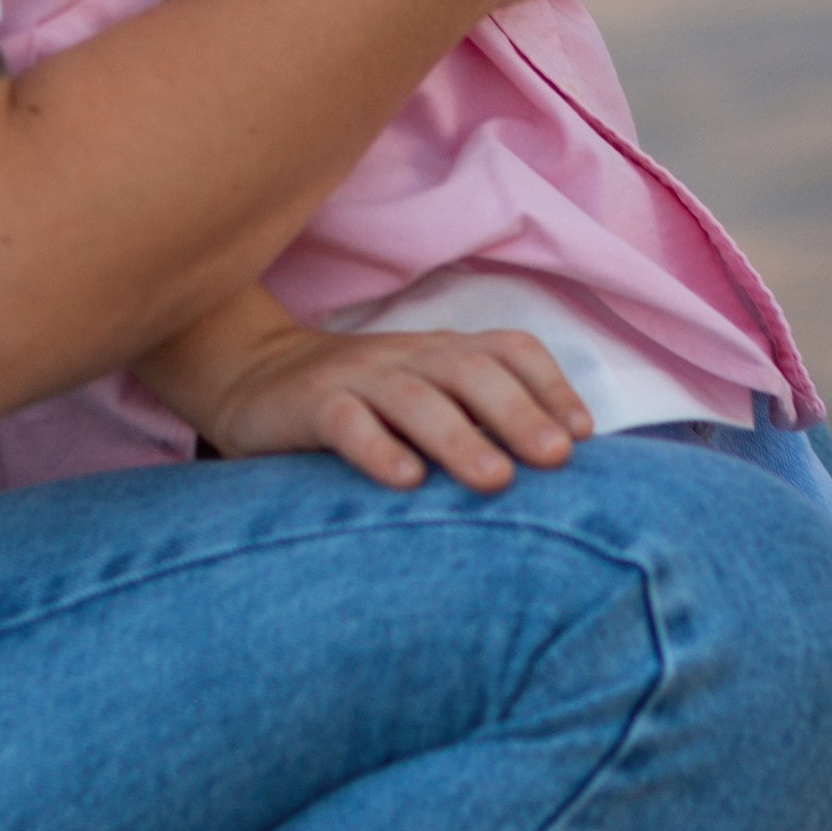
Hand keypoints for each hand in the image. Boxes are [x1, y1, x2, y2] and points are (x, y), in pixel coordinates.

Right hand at [191, 312, 595, 491]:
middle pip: (471, 369)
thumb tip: (556, 464)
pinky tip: (405, 482)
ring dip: (460, 437)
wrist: (247, 372)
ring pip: (415, 396)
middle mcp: (408, 357)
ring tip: (497, 480)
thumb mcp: (422, 395)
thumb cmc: (360, 400)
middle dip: (520, 412)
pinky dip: (378, 448)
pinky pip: (346, 420)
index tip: (583, 435)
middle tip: (557, 459)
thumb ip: (476, 417)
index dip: (551, 386)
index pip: (508, 349)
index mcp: (443, 350)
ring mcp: (357, 377)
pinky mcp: (309, 404)